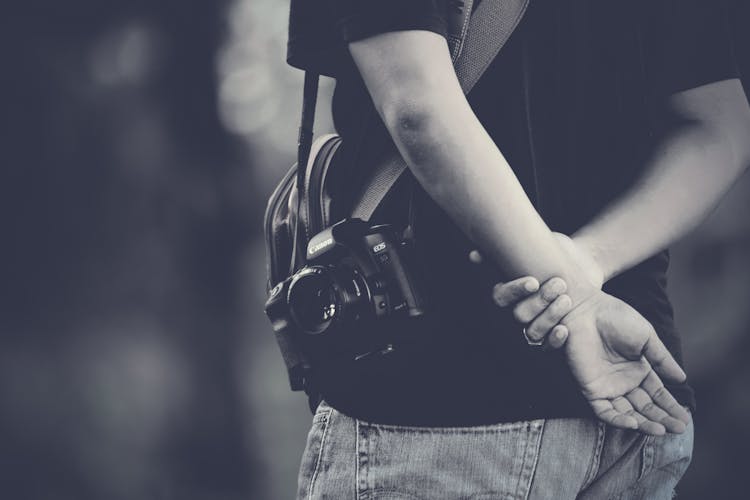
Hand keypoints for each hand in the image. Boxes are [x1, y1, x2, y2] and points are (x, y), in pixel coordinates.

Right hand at [477, 233, 602, 347]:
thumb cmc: (557, 253)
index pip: (501, 296)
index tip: (533, 282)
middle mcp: (516, 311)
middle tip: (559, 285)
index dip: (515, 291)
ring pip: (531, 331)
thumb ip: (516, 242)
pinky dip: (554, 340)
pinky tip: (564, 330)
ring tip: (567, 300)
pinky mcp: (549, 339)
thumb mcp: (540, 244)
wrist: (585, 266)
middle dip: (539, 301)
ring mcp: (532, 326)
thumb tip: (475, 254)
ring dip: (549, 316)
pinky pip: (546, 347)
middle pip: (518, 314)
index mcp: (508, 290)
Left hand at [561, 290, 690, 434]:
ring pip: (627, 412)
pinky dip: (618, 419)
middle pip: (645, 407)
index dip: (670, 407)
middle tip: (678, 429)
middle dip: (662, 418)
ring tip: (661, 430)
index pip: (657, 394)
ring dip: (644, 423)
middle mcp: (624, 381)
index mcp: (638, 369)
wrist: (587, 310)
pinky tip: (634, 423)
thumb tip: (682, 379)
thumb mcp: (646, 337)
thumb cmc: (616, 317)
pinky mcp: (590, 389)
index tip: (685, 419)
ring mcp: (607, 386)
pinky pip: (604, 410)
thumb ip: (662, 360)